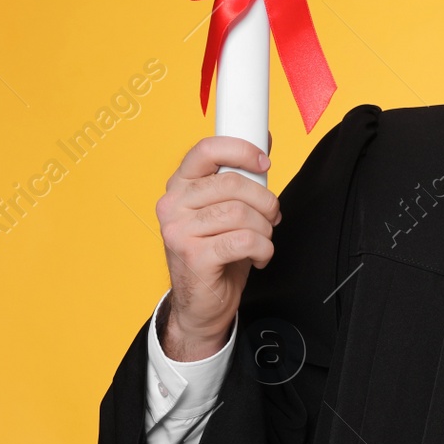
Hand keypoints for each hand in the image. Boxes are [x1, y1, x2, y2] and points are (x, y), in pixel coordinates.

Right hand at [155, 136, 281, 360]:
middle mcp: (172, 205)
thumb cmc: (216, 253)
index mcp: (179, 186)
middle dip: (265, 200)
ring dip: (265, 228)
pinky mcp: (193, 257)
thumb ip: (238, 178)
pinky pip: (245, 240)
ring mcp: (178, 232)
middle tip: (272, 216)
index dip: (241, 150)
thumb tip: (264, 139)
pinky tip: (259, 256)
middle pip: (232, 184)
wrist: (201, 305)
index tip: (264, 163)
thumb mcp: (225, 210)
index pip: (206, 150)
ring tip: (263, 240)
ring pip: (241, 213)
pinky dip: (263, 249)